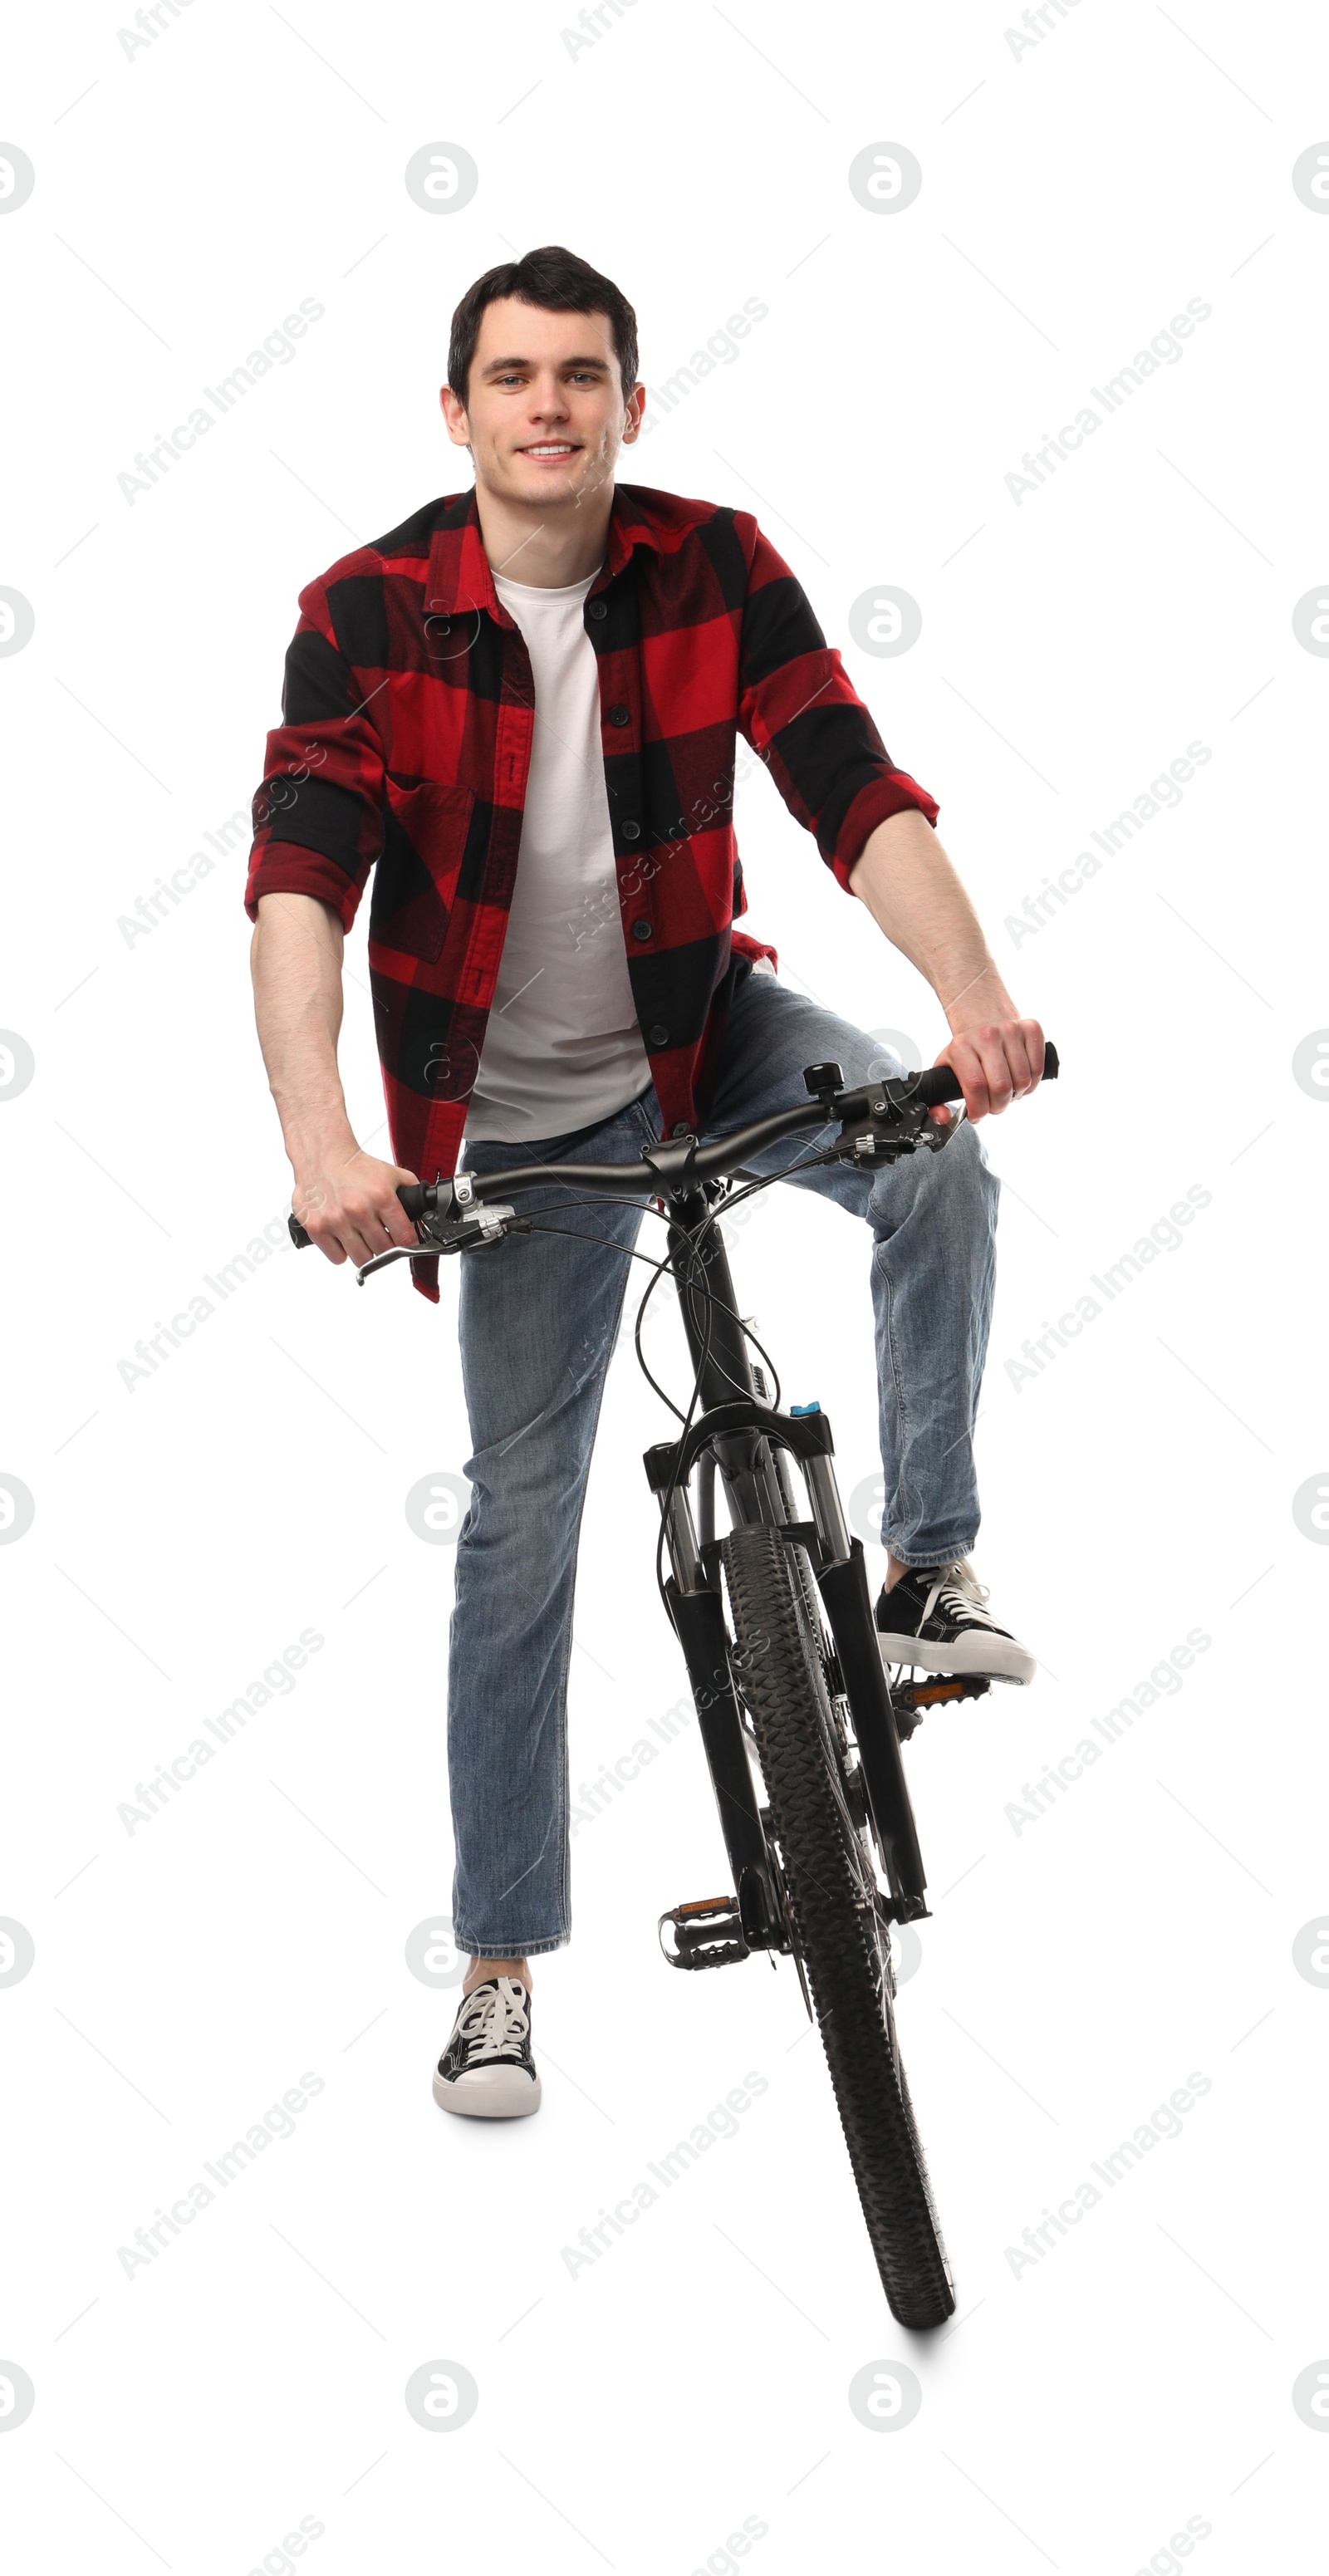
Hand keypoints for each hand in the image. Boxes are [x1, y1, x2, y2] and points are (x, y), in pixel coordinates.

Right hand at [292, 1139, 421, 1267]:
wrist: (322, 1156)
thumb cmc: (355, 1167)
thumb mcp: (391, 1173)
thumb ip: (411, 1191)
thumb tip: (425, 1212)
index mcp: (381, 1197)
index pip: (405, 1238)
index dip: (408, 1243)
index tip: (405, 1243)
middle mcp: (359, 1210)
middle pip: (384, 1250)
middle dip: (387, 1247)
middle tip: (382, 1238)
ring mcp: (336, 1221)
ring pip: (362, 1258)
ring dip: (365, 1252)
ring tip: (363, 1239)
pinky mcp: (316, 1228)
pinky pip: (338, 1258)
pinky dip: (342, 1252)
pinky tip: (344, 1238)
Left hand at [931, 1016, 1043, 1122]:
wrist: (983, 1016)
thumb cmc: (967, 1049)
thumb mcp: (945, 1068)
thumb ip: (937, 1100)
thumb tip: (943, 1117)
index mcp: (961, 1046)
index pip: (975, 1087)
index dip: (980, 1109)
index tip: (977, 1115)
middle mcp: (986, 1035)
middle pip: (1001, 1087)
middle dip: (999, 1106)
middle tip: (994, 1104)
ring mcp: (1011, 1030)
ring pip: (1023, 1080)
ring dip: (1017, 1095)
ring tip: (1007, 1091)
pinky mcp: (1031, 1029)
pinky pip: (1038, 1068)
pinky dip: (1032, 1083)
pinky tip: (1020, 1081)